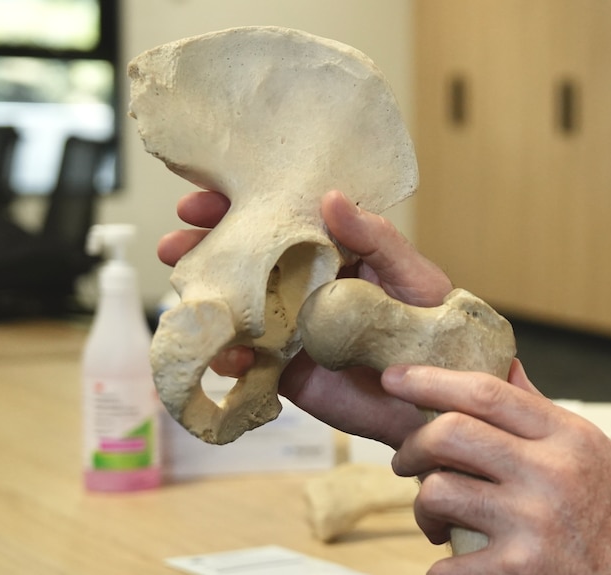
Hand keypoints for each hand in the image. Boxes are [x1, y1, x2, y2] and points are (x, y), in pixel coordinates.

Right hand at [157, 189, 452, 447]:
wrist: (436, 399)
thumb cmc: (434, 326)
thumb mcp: (411, 275)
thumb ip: (375, 238)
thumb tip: (331, 197)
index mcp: (332, 252)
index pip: (278, 219)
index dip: (238, 207)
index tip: (202, 200)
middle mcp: (305, 286)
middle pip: (245, 261)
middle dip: (205, 250)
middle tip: (175, 244)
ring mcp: (293, 328)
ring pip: (238, 308)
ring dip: (206, 301)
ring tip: (186, 302)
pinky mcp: (289, 370)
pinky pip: (248, 361)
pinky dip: (228, 357)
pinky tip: (222, 355)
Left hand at [383, 361, 610, 574]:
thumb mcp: (597, 454)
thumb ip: (543, 414)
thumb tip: (504, 369)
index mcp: (568, 437)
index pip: (487, 392)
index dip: (431, 379)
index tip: (395, 377)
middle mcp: (551, 473)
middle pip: (451, 434)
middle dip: (411, 445)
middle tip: (404, 460)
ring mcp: (535, 524)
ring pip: (439, 492)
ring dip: (422, 507)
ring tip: (435, 519)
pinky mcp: (523, 571)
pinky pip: (448, 564)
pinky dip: (439, 566)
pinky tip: (451, 563)